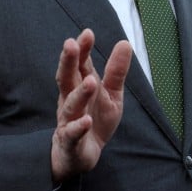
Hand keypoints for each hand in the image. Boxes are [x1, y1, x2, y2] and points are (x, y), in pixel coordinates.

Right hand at [51, 30, 132, 183]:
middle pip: (66, 79)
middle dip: (68, 62)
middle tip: (70, 44)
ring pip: (71, 105)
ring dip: (80, 93)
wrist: (80, 157)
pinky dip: (79, 127)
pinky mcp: (70, 142)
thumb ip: (115, 71)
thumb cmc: (94, 121)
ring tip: (90, 81)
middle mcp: (70, 100)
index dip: (82, 50)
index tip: (87, 33)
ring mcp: (68, 121)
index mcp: (79, 87)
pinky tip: (87, 121)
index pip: (80, 65)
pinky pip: (72, 134)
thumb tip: (124, 42)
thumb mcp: (111, 95)